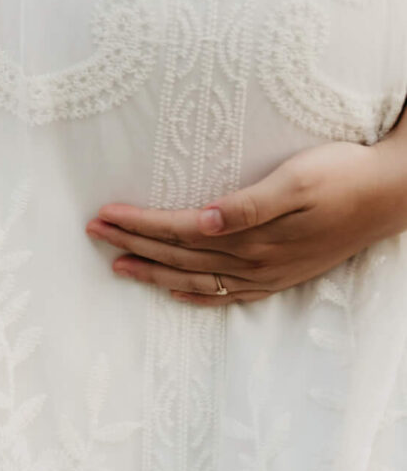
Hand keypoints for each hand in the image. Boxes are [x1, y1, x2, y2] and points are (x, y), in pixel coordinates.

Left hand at [87, 138, 406, 305]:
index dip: (138, 224)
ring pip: (197, 279)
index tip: (104, 214)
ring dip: (154, 272)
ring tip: (117, 265)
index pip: (178, 231)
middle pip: (179, 256)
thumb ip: (248, 204)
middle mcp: (256, 262)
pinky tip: (175, 292)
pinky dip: (196, 295)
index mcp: (253, 236)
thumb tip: (202, 221)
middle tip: (93, 232)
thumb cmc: (342, 174)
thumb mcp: (297, 179)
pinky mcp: (282, 277)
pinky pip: (229, 296)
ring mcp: (269, 274)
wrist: (393, 193)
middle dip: (133, 245)